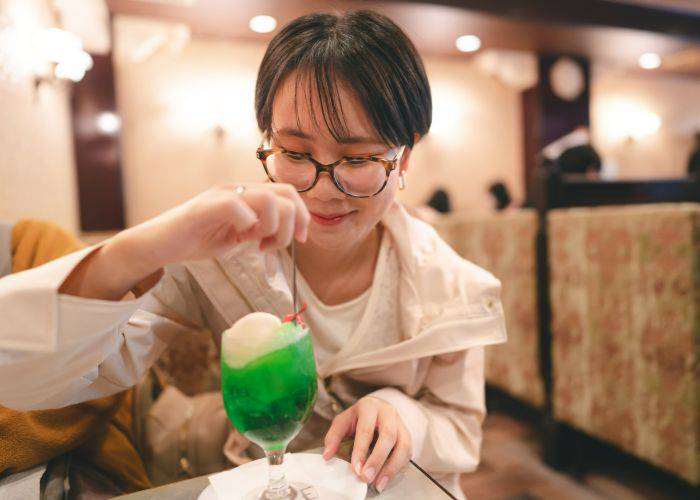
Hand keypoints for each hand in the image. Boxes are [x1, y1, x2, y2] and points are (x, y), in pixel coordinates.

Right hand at [116, 183, 308, 267]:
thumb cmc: (195, 239)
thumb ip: (259, 231)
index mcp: (246, 194)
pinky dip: (248, 225)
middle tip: (276, 245)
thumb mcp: (237, 236)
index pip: (288, 193)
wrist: (159, 245)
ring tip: (259, 244)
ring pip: (268, 199)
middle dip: (293, 224)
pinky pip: (237, 206)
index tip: (301, 240)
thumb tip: (285, 235)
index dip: (303, 216)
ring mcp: (221, 195)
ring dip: (273, 227)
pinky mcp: (205, 207)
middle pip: (286, 193)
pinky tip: (242, 240)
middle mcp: (236, 189)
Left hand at [323, 396, 411, 492]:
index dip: (361, 450)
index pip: (366, 429)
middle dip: (377, 459)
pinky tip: (386, 479)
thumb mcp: (342, 422)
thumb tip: (327, 456)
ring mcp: (400, 423)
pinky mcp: (407, 435)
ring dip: (391, 467)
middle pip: (388, 436)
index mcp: (369, 406)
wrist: (376, 409)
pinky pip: (407, 453)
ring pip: (403, 445)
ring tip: (378, 483)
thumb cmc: (358, 418)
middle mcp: (388, 412)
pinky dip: (398, 468)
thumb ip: (333, 437)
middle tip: (366, 478)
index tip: (356, 469)